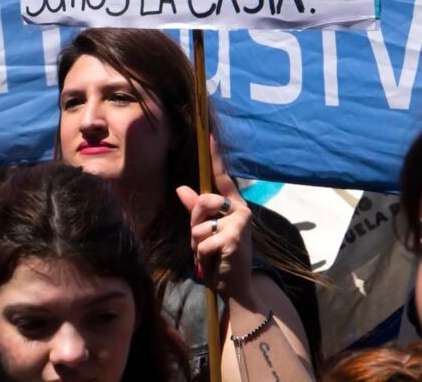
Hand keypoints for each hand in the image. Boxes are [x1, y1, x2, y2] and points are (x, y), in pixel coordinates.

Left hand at [176, 135, 254, 304]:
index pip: (222, 178)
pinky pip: (201, 243)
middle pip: (201, 203)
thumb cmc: (220, 258)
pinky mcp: (233, 238)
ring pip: (198, 226)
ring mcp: (239, 224)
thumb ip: (195, 211)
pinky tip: (214, 265)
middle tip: (204, 243)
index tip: (208, 135)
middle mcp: (240, 210)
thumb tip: (181, 188)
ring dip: (197, 246)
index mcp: (234, 206)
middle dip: (194, 225)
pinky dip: (201, 258)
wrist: (236, 288)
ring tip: (210, 256)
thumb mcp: (206, 233)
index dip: (215, 157)